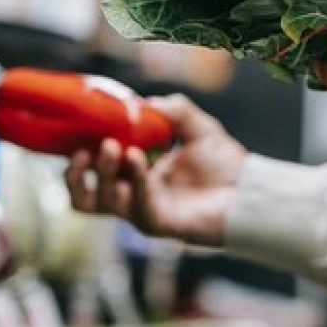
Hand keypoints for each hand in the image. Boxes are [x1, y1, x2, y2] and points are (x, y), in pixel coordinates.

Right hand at [64, 94, 245, 246]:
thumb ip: (173, 110)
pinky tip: (137, 158)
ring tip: (112, 147)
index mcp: (135, 174)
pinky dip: (134, 180)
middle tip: (86, 146)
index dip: (79, 151)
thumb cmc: (224, 164)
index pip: (94, 168)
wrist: (250, 190)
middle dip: (77, 171)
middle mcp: (133, 195)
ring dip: (103, 174)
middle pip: (85, 195)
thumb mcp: (197, 127)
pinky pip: (136, 205)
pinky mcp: (158, 223)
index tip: (77, 129)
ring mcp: (142, 212)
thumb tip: (144, 103)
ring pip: (101, 203)